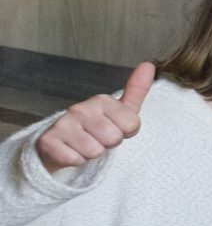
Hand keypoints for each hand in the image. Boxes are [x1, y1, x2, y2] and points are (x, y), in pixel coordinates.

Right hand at [35, 61, 151, 171]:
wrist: (59, 144)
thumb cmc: (95, 128)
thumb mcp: (120, 111)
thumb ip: (136, 91)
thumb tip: (148, 64)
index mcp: (101, 100)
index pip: (132, 125)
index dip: (126, 132)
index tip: (114, 128)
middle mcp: (80, 108)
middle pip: (114, 138)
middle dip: (108, 144)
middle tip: (97, 138)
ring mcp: (63, 124)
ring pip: (95, 151)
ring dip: (92, 153)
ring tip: (84, 145)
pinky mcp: (48, 141)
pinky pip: (76, 160)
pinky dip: (76, 161)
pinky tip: (70, 151)